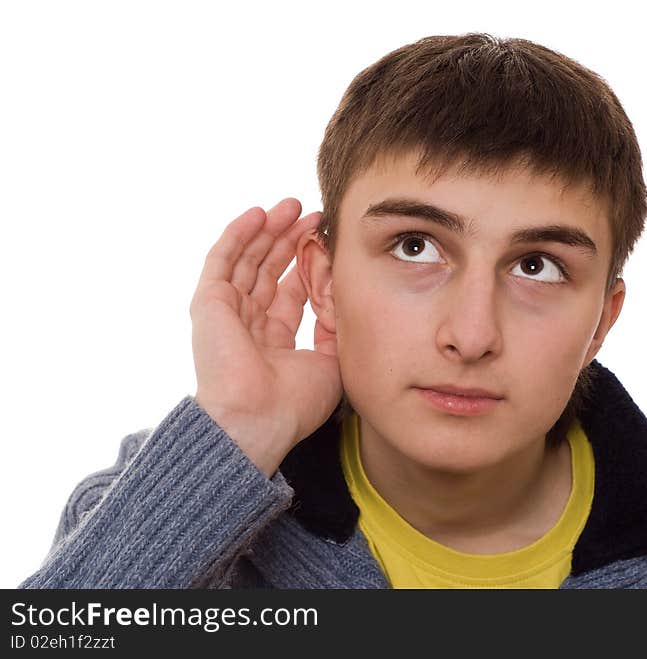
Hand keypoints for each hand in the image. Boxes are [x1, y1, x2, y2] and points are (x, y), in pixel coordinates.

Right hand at [190, 198, 341, 476]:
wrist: (258, 419)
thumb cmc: (295, 403)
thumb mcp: (331, 360)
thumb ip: (335, 325)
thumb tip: (343, 292)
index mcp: (273, 340)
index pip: (290, 292)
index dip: (308, 265)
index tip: (328, 242)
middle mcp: (247, 324)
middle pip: (269, 270)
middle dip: (290, 241)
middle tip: (313, 214)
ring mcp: (226, 313)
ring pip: (248, 260)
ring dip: (269, 231)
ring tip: (292, 206)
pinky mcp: (208, 303)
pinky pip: (222, 260)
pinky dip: (238, 235)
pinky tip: (258, 214)